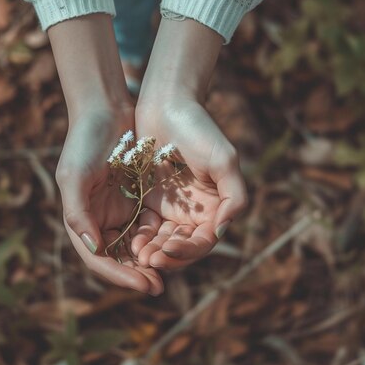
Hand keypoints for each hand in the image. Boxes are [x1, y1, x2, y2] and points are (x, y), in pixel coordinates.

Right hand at [56, 105, 163, 294]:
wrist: (105, 110)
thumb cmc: (84, 142)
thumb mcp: (75, 176)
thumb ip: (78, 213)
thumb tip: (95, 248)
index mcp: (81, 220)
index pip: (99, 258)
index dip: (120, 275)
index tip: (144, 284)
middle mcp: (99, 220)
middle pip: (119, 258)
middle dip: (137, 273)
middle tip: (159, 285)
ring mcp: (119, 210)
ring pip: (136, 245)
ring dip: (151, 259)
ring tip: (170, 270)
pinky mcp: (137, 199)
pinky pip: (150, 224)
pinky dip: (160, 236)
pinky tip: (175, 243)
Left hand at [132, 97, 247, 269]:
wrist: (167, 104)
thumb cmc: (198, 128)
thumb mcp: (224, 159)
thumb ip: (234, 196)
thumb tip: (223, 231)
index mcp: (217, 207)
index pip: (204, 241)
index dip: (188, 251)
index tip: (168, 250)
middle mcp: (196, 212)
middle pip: (182, 247)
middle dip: (167, 256)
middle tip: (148, 261)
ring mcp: (172, 208)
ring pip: (162, 241)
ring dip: (152, 251)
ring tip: (138, 255)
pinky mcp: (150, 200)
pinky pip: (144, 227)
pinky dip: (139, 236)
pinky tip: (130, 240)